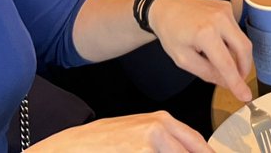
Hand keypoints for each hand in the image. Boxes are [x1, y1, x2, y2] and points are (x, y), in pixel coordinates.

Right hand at [30, 113, 211, 151]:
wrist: (73, 146)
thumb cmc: (104, 140)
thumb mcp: (138, 130)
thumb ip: (165, 139)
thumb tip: (193, 149)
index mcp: (162, 120)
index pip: (197, 143)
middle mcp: (160, 130)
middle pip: (193, 151)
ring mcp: (149, 145)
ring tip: (146, 151)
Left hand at [145, 0, 252, 103]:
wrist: (167, 6)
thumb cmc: (171, 32)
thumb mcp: (183, 59)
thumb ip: (206, 72)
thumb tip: (225, 81)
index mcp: (205, 34)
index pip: (227, 64)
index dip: (237, 83)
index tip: (245, 96)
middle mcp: (220, 19)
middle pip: (244, 49)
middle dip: (244, 68)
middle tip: (238, 80)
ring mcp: (225, 11)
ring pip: (242, 39)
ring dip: (239, 56)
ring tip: (225, 63)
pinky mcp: (227, 7)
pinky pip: (236, 30)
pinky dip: (232, 42)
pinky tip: (219, 45)